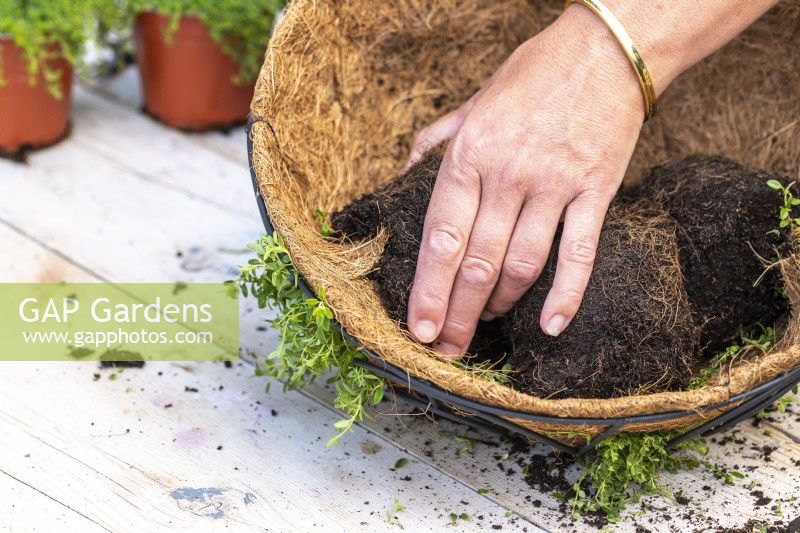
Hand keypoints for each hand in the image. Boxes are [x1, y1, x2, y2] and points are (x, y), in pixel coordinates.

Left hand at [405, 5, 645, 356]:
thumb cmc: (533, 75)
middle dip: (457, 314)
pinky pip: (579, 253)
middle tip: (446, 349)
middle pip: (476, 262)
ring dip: (498, 305)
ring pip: (521, 265)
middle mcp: (507, 174)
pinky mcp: (596, 191)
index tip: (418, 327)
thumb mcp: (472, 101)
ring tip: (483, 326)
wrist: (606, 50)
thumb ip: (436, 141)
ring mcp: (554, 184)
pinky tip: (551, 326)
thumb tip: (406, 172)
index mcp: (470, 154)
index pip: (440, 236)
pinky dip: (567, 295)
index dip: (427, 289)